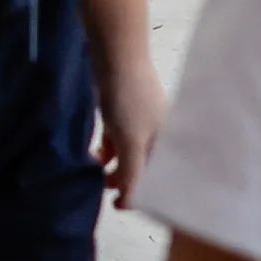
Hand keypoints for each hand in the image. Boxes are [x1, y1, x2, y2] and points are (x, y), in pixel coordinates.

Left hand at [93, 41, 164, 204]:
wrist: (115, 53)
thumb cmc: (128, 100)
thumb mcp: (131, 142)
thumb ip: (132, 174)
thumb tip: (132, 204)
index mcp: (168, 143)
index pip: (161, 178)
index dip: (145, 194)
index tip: (122, 206)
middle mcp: (158, 135)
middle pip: (144, 168)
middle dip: (126, 182)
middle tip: (106, 194)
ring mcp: (140, 122)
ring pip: (127, 154)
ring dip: (112, 166)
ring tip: (94, 175)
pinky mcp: (122, 111)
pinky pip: (115, 139)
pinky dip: (105, 149)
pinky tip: (92, 155)